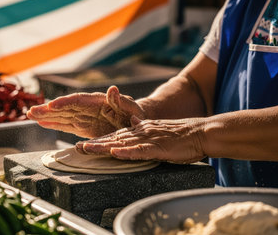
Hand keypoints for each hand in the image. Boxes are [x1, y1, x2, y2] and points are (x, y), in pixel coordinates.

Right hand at [27, 86, 144, 137]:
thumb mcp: (132, 107)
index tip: (51, 106)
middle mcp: (88, 108)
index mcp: (97, 102)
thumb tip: (113, 89)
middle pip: (65, 107)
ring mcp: (85, 117)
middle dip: (48, 110)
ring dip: (47, 116)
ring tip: (30, 115)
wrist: (137, 120)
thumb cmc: (135, 113)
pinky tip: (42, 124)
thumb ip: (120, 100)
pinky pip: (67, 125)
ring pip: (62, 116)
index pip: (78, 101)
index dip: (64, 103)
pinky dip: (55, 125)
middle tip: (30, 112)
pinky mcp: (85, 127)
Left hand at [75, 116, 206, 163]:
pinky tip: (115, 152)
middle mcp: (141, 132)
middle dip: (94, 143)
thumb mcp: (158, 130)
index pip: (115, 135)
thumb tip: (132, 124)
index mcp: (140, 130)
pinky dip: (127, 152)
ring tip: (87, 149)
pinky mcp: (159, 147)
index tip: (84, 145)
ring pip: (122, 143)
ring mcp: (149, 139)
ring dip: (104, 146)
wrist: (200, 132)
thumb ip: (144, 129)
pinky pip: (141, 150)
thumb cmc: (181, 135)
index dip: (99, 140)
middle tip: (76, 148)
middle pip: (114, 138)